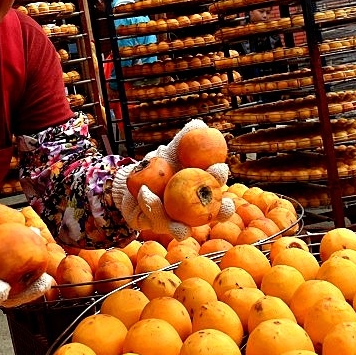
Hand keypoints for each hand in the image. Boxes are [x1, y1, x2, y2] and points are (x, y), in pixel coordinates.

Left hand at [112, 119, 234, 240]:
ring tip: (175, 206)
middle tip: (210, 194)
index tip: (219, 167)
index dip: (221, 180)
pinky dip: (150, 205)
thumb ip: (185, 139)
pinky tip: (145, 192)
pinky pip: (156, 220)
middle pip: (212, 215)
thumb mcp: (170, 150)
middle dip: (218, 210)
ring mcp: (177, 224)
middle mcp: (194, 213)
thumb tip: (199, 125)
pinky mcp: (157, 228)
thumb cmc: (159, 165)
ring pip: (184, 229)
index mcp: (201, 191)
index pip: (217, 187)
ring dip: (180, 220)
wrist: (134, 180)